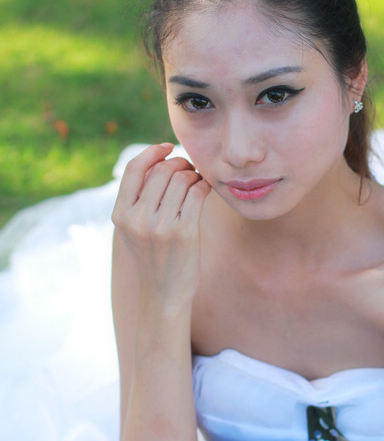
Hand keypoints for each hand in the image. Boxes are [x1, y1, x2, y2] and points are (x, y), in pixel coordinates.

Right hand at [112, 143, 210, 306]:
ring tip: (197, 182)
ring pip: (181, 179)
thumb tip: (159, 160)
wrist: (163, 293)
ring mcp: (160, 226)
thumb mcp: (133, 229)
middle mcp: (137, 219)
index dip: (152, 152)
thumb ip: (138, 199)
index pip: (133, 169)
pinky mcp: (184, 233)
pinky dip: (204, 186)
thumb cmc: (153, 256)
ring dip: (194, 175)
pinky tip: (205, 189)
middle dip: (179, 163)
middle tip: (189, 169)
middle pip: (161, 170)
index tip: (168, 147)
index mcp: (121, 214)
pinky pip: (197, 194)